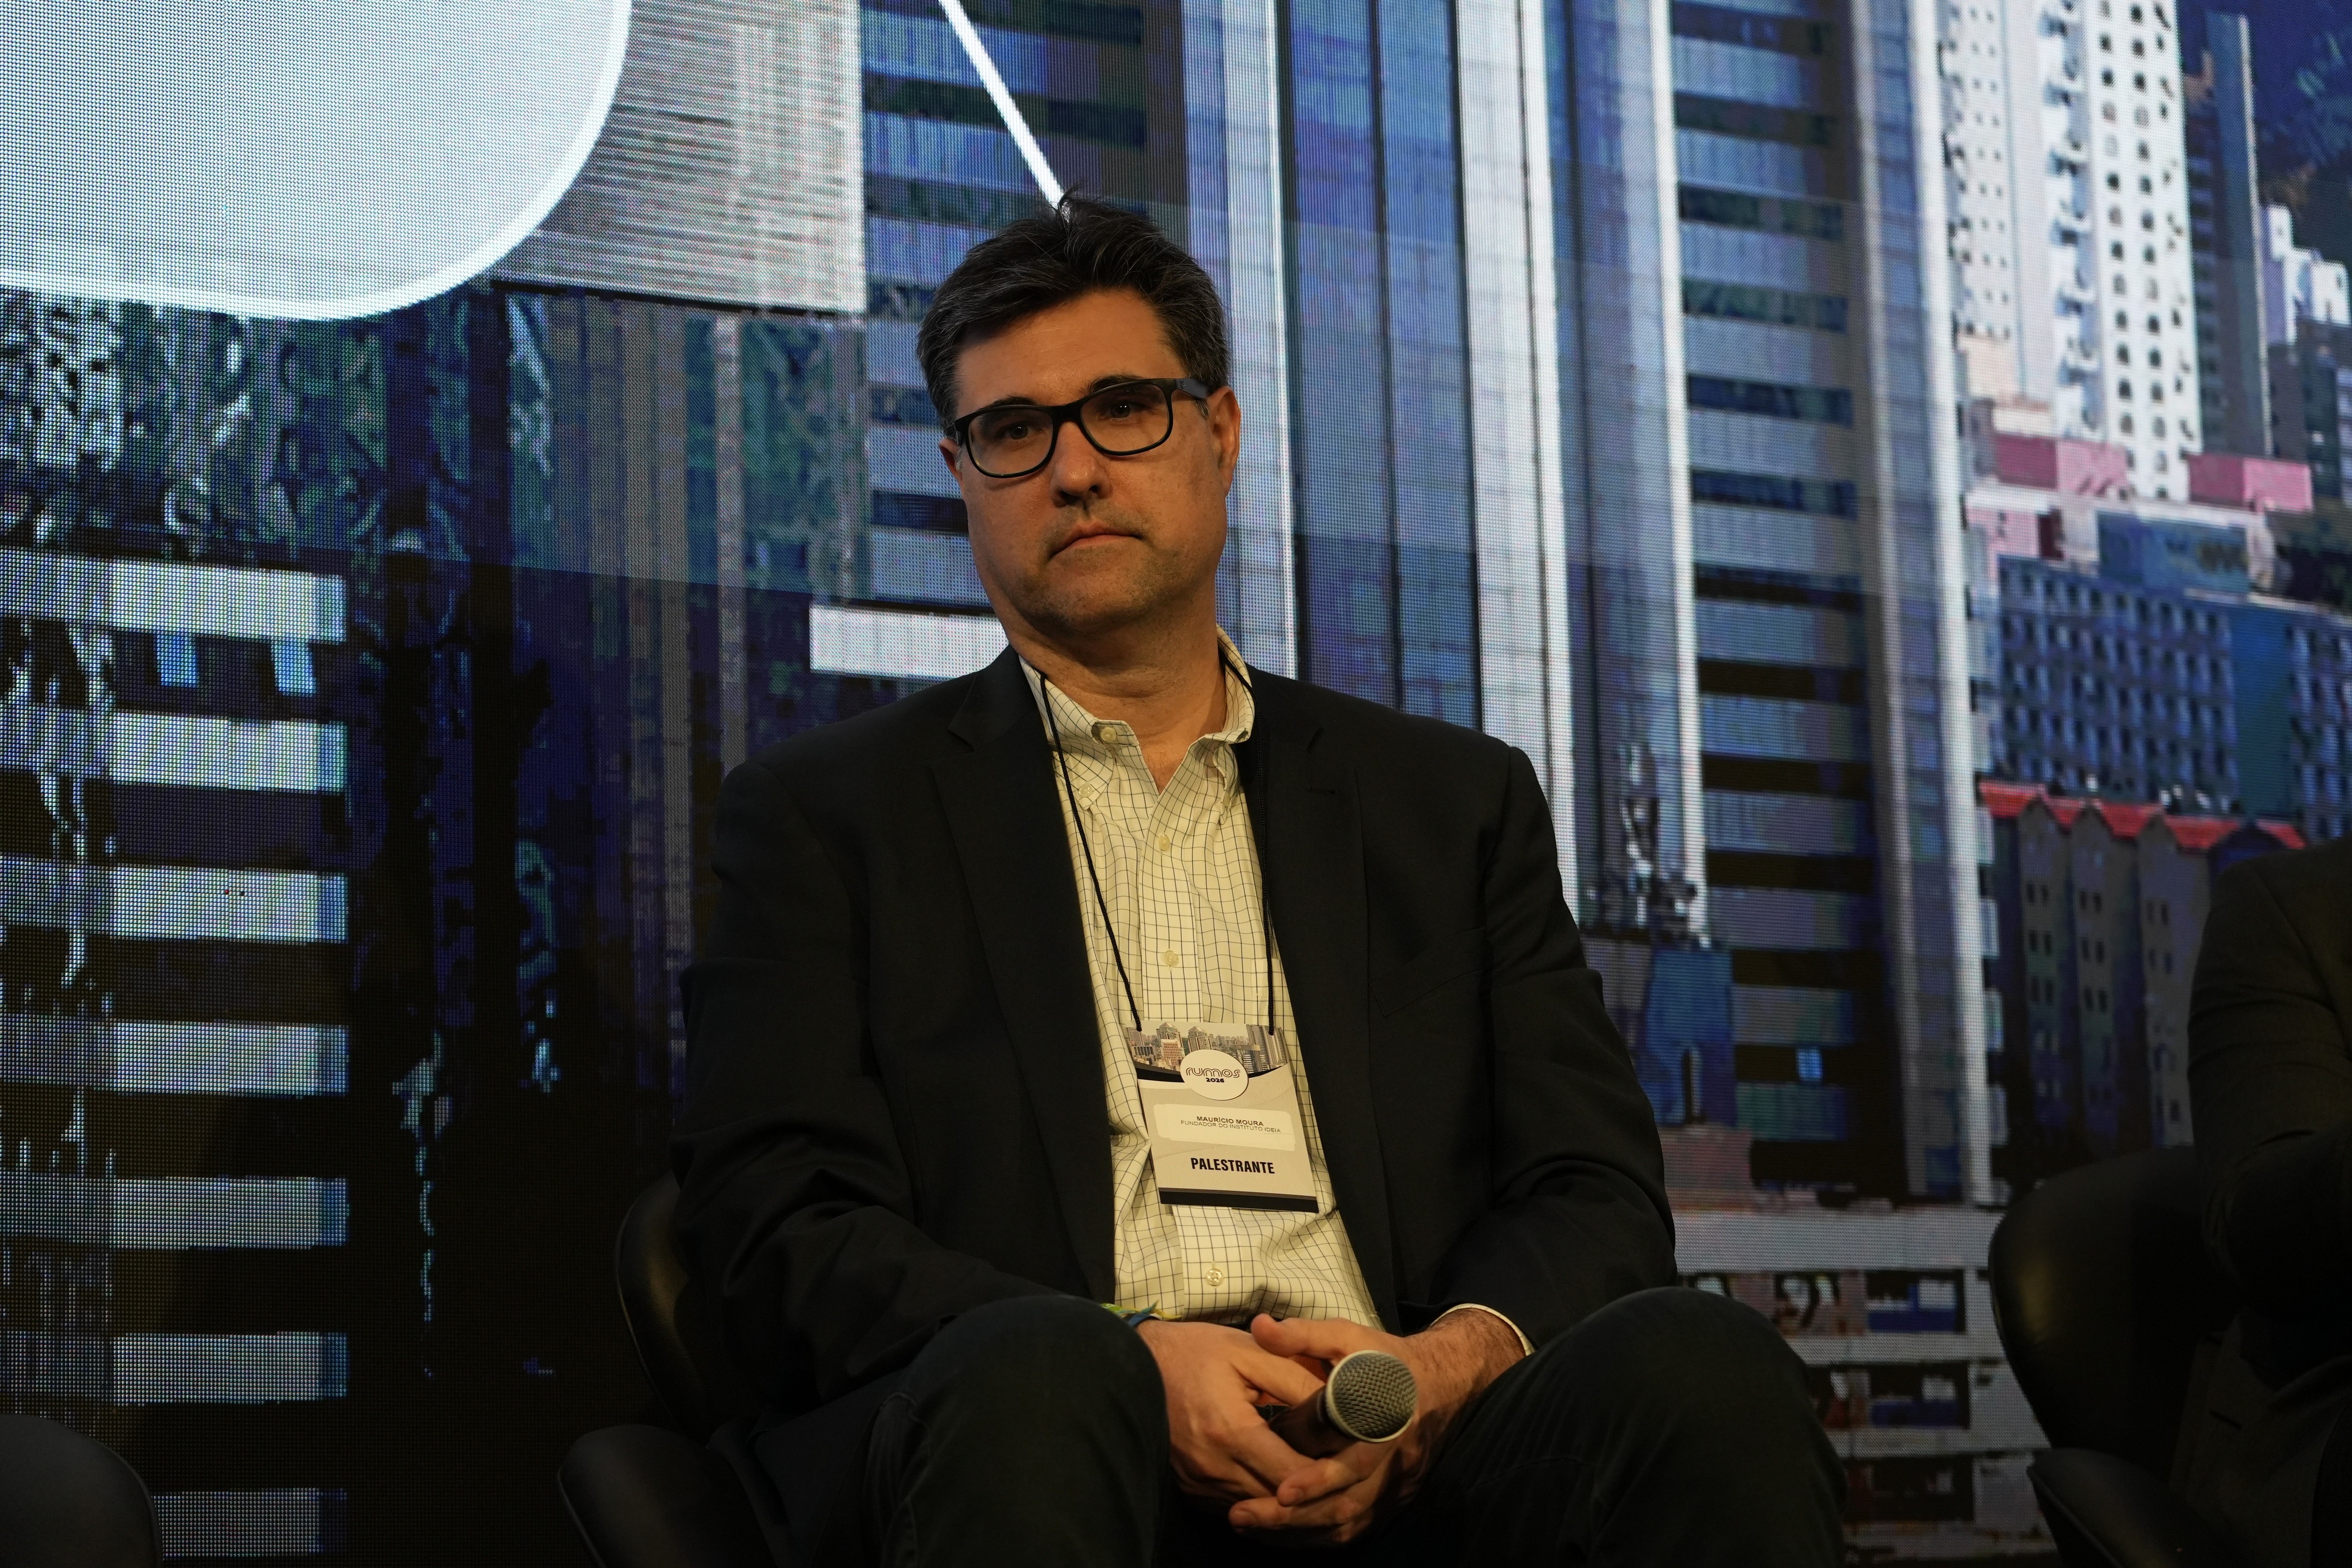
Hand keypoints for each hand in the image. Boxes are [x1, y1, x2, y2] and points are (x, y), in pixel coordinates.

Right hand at [1135, 1317, 1330, 1506]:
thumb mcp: (1248, 1351)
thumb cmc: (1195, 1352)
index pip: (1292, 1474)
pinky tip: (1277, 1476)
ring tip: (1315, 1473)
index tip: (1350, 1459)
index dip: (1326, 1472)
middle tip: (1340, 1469)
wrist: (1135, 1365)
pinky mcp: (1191, 1488)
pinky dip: (1260, 1495)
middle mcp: (1213, 1467)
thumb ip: (1294, 1378)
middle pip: (1278, 1498)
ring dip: (1287, 1495)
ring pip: (1259, 1507)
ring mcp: (1198, 1483)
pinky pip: (1236, 1503)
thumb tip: (1337, 1405)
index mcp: (1230, 1431)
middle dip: (1312, 1488)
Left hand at [1226, 1309, 1523, 1544]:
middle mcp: (1389, 1461)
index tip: (1281, 1491)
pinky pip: (1353, 1527)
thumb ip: (1303, 1335)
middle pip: (1346, 1503)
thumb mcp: (1347, 1336)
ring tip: (1251, 1525)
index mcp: (1382, 1422)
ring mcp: (1391, 1485)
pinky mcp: (1386, 1498)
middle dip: (1295, 1516)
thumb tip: (1259, 1326)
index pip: (1353, 1461)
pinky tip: (1281, 1532)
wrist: (1436, 1383)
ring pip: (1347, 1521)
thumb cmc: (1384, 1358)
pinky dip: (1317, 1535)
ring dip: (1299, 1530)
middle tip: (1243, 1515)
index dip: (1319, 1479)